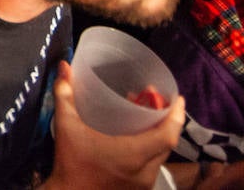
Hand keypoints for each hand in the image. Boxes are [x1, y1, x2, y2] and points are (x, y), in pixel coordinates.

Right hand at [48, 60, 183, 189]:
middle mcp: (144, 171)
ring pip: (160, 155)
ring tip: (143, 115)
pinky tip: (135, 138)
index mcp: (134, 154)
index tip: (179, 99)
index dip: (177, 116)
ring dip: (157, 135)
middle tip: (153, 99)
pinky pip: (152, 166)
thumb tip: (65, 66)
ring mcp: (142, 184)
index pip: (169, 135)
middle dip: (165, 120)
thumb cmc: (70, 164)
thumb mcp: (66, 127)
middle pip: (167, 143)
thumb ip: (65, 95)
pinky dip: (150, 149)